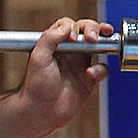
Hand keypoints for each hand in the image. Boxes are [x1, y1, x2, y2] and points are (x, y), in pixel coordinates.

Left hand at [20, 17, 111, 131]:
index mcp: (55, 45)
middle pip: (86, 31)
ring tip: (98, 42)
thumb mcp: (37, 58)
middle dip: (93, 28)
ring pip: (98, 46)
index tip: (72, 37)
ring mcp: (80, 65)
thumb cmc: (34, 87)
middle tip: (92, 36)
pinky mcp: (88, 79)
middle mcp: (69, 52)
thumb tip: (67, 27)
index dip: (74, 27)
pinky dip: (99, 70)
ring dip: (102, 41)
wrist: (40, 112)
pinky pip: (102, 69)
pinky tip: (89, 74)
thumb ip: (49, 39)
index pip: (69, 26)